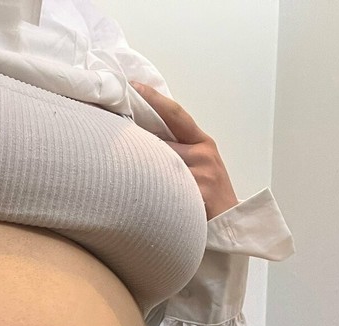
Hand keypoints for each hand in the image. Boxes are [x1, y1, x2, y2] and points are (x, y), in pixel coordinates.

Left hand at [130, 81, 238, 219]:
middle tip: (109, 127)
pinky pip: (165, 186)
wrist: (229, 227)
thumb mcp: (198, 166)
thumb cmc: (206, 198)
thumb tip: (141, 137)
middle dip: (136, 140)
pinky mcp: (199, 192)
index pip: (176, 114)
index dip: (154, 98)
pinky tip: (139, 194)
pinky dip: (149, 189)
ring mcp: (202, 173)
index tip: (134, 85)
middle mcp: (204, 153)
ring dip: (140, 169)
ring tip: (121, 172)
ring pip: (159, 163)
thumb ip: (177, 150)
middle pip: (160, 140)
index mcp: (203, 142)